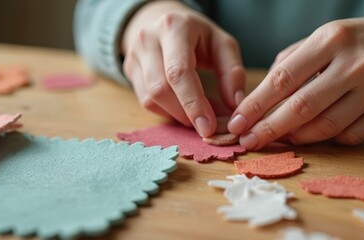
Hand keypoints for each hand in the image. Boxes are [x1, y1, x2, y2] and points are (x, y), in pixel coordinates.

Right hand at [121, 1, 245, 136]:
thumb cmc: (198, 36)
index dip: (193, 103)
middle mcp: (148, 39)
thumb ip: (232, 73)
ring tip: (196, 116)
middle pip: (160, 88)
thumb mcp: (222, 45)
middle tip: (205, 127)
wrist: (165, 23)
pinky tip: (182, 109)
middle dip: (184, 113)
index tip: (207, 126)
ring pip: (149, 98)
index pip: (179, 72)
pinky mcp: (129, 70)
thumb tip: (234, 105)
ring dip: (175, 114)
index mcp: (174, 28)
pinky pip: (145, 101)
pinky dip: (166, 111)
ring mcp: (134, 55)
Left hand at [228, 9, 363, 149]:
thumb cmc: (362, 40)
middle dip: (269, 128)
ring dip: (296, 137)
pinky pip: (349, 135)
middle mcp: (356, 64)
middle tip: (248, 141)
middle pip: (302, 107)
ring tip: (279, 138)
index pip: (284, 78)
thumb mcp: (327, 36)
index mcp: (333, 38)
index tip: (237, 121)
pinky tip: (315, 134)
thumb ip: (293, 61)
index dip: (256, 104)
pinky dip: (328, 138)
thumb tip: (260, 97)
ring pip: (325, 126)